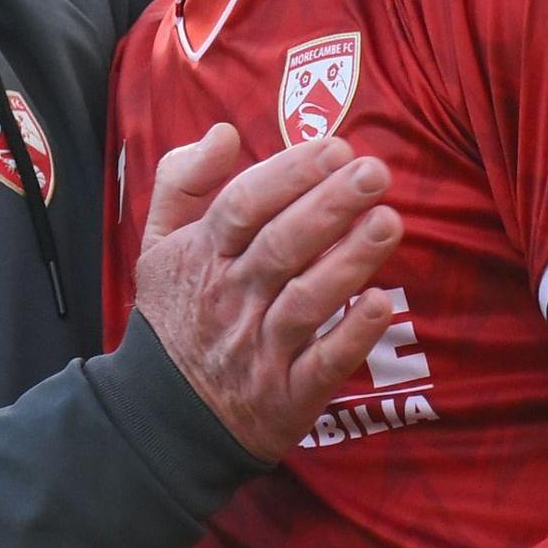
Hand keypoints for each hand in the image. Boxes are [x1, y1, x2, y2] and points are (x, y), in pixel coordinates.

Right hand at [133, 125, 401, 461]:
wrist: (162, 415)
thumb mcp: (158, 242)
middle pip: (281, 246)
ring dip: (348, 261)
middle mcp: (231, 297)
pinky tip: (379, 304)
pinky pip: (322, 364)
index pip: (244, 205)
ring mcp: (259, 348)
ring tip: (389, 221)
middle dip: (329, 205)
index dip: (290, 174)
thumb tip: (223, 132)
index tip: (335, 147)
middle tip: (374, 171)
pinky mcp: (287, 394)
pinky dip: (350, 335)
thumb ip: (182, 180)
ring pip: (306, 300)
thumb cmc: (176, 312)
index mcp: (202, 255)